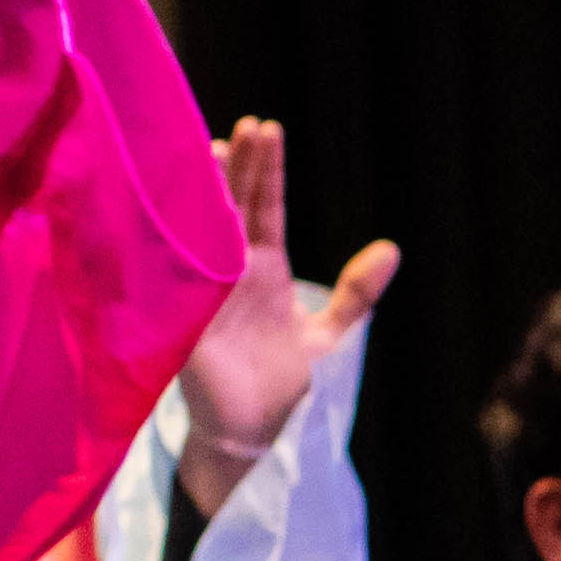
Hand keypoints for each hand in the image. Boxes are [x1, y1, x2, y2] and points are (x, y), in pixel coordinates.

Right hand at [172, 120, 400, 519]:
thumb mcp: (330, 334)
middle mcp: (230, 271)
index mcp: (265, 268)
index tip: (266, 128)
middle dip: (236, 167)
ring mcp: (204, 291)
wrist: (259, 433)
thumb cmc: (289, 382)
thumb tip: (391, 249)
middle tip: (244, 127)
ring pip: (199, 230)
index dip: (266, 170)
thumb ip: (357, 294)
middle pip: (231, 206)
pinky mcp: (184, 322)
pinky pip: (173, 278)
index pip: (265, 207)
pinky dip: (170, 247)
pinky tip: (170, 212)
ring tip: (212, 151)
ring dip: (203, 194)